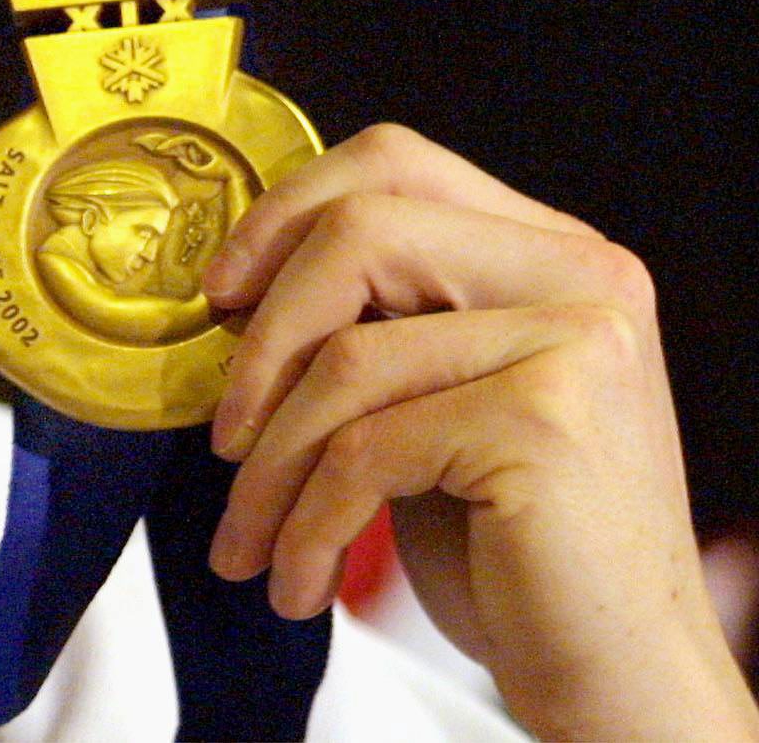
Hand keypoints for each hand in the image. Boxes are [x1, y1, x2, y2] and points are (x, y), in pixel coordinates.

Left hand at [199, 124, 758, 740]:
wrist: (620, 678)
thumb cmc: (513, 546)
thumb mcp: (434, 402)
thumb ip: (370, 321)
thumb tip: (234, 285)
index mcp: (552, 250)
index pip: (394, 161)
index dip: (285, 212)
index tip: (222, 295)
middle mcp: (581, 273)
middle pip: (359, 231)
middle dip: (262, 338)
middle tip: (220, 432)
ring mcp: (572, 340)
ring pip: (345, 355)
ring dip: (267, 465)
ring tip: (246, 537)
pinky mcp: (544, 421)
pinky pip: (365, 449)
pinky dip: (306, 522)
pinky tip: (295, 576)